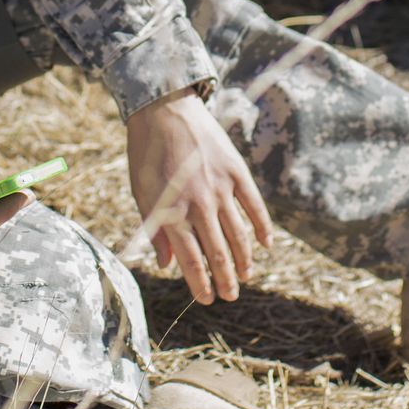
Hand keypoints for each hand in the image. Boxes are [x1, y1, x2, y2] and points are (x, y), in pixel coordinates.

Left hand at [125, 90, 272, 303]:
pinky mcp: (236, 171)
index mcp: (172, 212)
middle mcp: (199, 203)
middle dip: (226, 279)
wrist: (164, 109)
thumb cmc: (147, 154)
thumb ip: (155, 230)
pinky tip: (266, 244)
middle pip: (217, 252)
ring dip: (244, 259)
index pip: (191, 260)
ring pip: (239, 234)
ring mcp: (221, 187)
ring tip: (247, 276)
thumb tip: (166, 264)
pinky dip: (262, 226)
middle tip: (231, 296)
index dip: (200, 284)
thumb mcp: (141, 193)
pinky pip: (254, 205)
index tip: (208, 300)